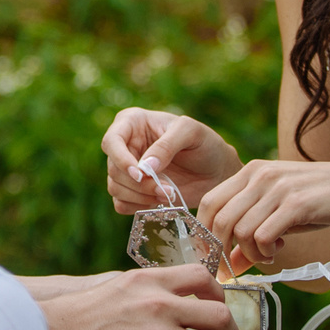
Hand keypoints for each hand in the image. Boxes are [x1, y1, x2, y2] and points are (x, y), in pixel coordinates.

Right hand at [102, 108, 241, 211]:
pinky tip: (160, 201)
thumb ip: (167, 145)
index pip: (111, 141)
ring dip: (140, 197)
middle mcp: (125, 145)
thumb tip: (144, 168)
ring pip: (115, 188)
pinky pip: (121, 204)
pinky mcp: (132, 191)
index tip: (140, 174)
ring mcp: (127, 169)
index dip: (120, 160)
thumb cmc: (205, 143)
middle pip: (113, 169)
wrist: (217, 171)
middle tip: (166, 189)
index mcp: (132, 122)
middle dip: (139, 184)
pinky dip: (139, 207)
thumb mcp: (191, 133)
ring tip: (167, 194)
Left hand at [198, 157, 329, 268]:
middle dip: (221, 252)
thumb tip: (229, 265)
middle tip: (234, 269)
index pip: (208, 203)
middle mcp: (259, 175)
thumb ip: (252, 233)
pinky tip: (278, 250)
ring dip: (249, 253)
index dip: (204, 235)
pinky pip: (262, 236)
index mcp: (250, 172)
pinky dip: (265, 252)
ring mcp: (277, 188)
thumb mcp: (281, 212)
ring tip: (268, 255)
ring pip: (239, 231)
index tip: (214, 258)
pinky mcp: (296, 204)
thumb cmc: (322, 200)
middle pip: (218, 219)